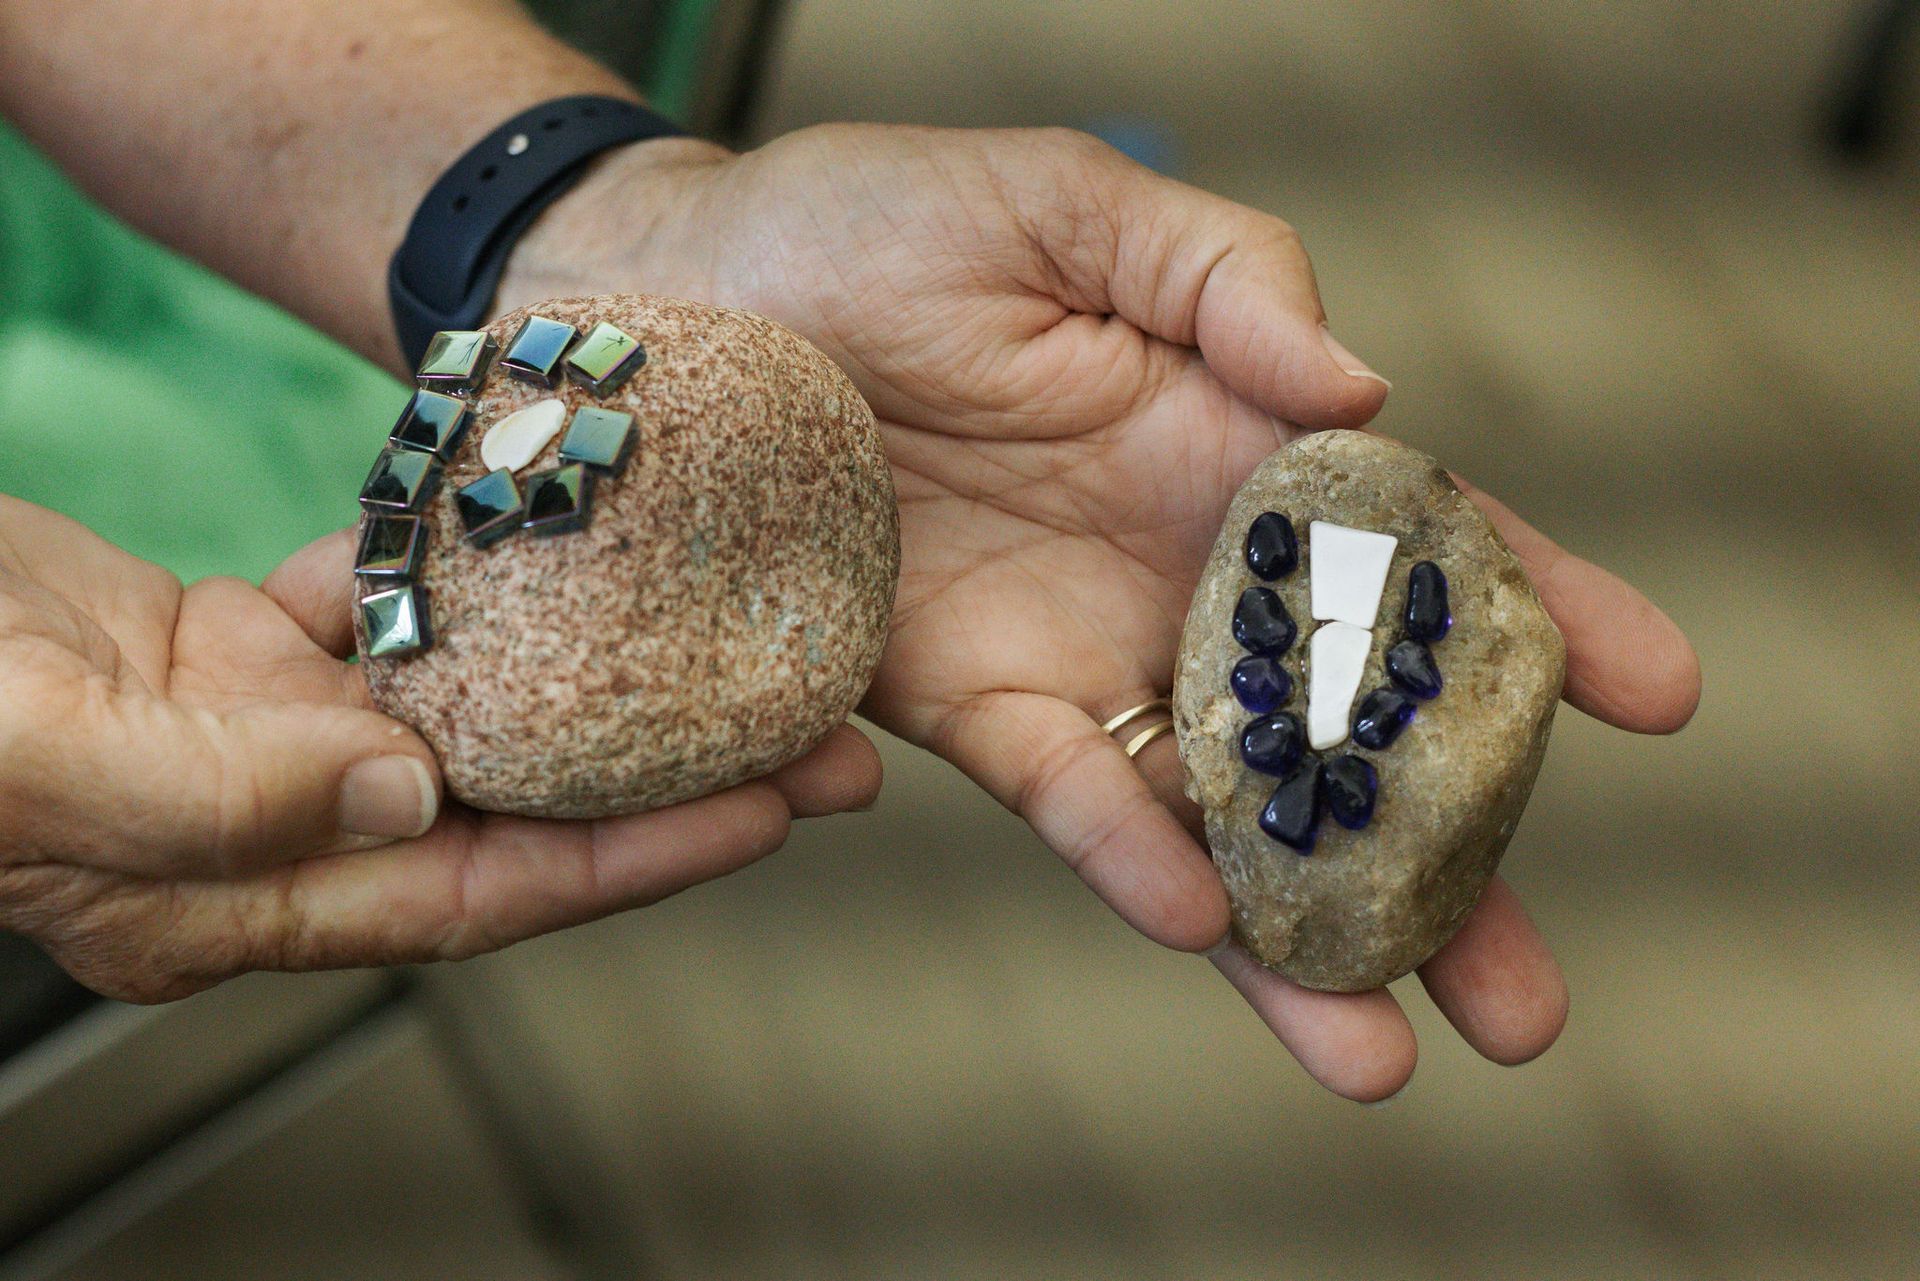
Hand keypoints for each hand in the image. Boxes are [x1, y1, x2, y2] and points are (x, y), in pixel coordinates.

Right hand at [0, 497, 878, 1001]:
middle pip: (513, 808)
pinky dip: (454, 584)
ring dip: (591, 675)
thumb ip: (222, 800)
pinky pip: (374, 618)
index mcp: (232, 897)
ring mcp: (253, 736)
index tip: (773, 809)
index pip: (486, 893)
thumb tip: (408, 796)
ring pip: (465, 710)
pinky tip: (530, 545)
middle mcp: (268, 828)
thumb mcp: (36, 758)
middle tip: (815, 728)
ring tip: (720, 633)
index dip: (638, 856)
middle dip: (665, 774)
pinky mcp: (225, 648)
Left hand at [507, 124, 1702, 1099]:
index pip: (1419, 541)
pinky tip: (1194, 919)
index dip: (1539, 610)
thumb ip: (1233, 279)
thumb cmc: (880, 227)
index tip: (1654, 692)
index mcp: (1237, 450)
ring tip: (1382, 1052)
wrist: (694, 302)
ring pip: (1217, 818)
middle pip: (1343, 735)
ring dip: (1293, 937)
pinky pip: (1066, 792)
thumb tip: (1366, 389)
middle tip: (1531, 1003)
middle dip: (1441, 864)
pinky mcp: (965, 702)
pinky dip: (1127, 856)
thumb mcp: (1076, 207)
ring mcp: (1083, 654)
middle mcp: (1180, 577)